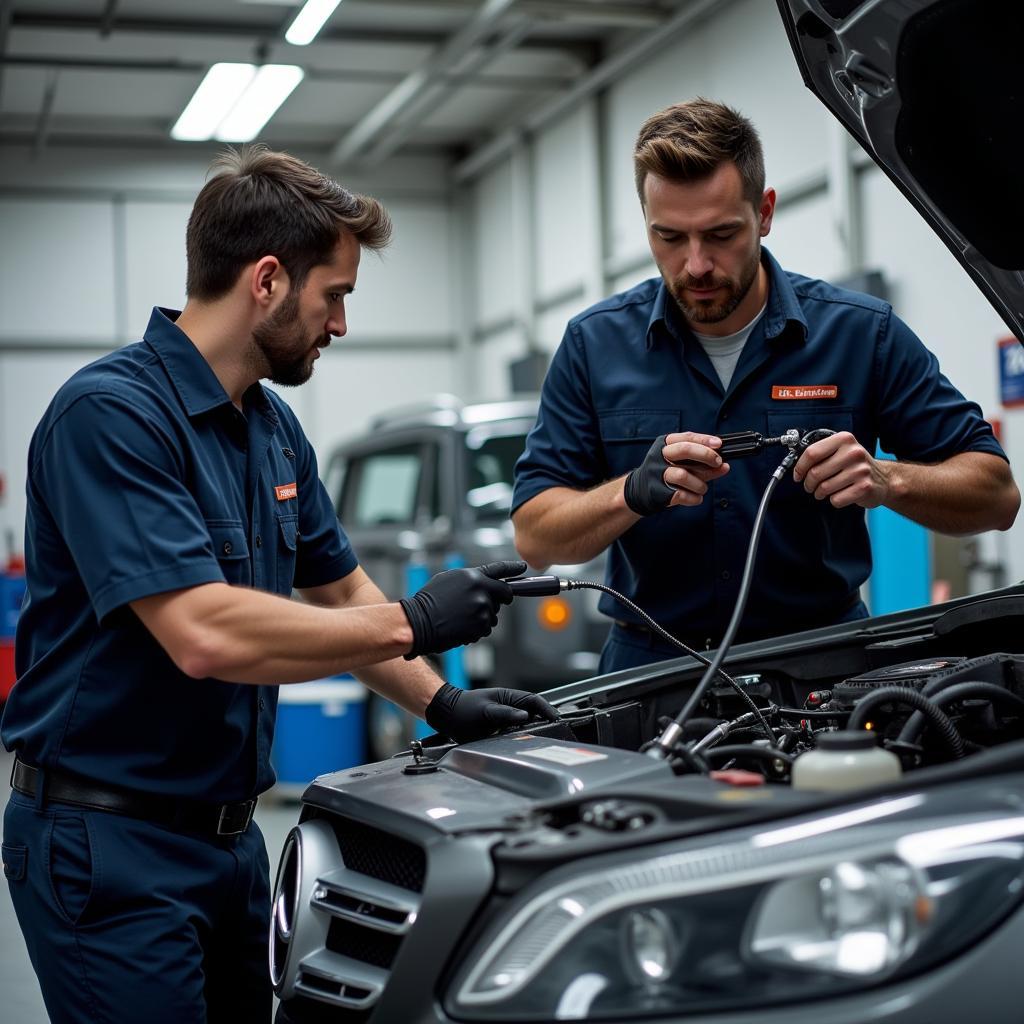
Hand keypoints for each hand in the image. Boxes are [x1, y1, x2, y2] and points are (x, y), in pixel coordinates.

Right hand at [400, 560, 524, 658]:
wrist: (419, 622)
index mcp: (473, 576)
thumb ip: (470, 580)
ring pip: (493, 614)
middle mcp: (481, 590)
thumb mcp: (448, 580)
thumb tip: (482, 583)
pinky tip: (460, 627)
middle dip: (497, 600)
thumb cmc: (429, 601)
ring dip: (483, 616)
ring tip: (461, 617)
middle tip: (481, 605)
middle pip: (503, 595)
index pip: (499, 570)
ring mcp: (482, 609)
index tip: (523, 567)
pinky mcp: (480, 626)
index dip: (513, 568)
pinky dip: (476, 629)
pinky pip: (485, 628)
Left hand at [425, 682, 560, 742]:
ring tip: (545, 739)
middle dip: (545, 720)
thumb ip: (505, 713)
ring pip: (526, 723)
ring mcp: (505, 717)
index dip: (547, 709)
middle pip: (534, 712)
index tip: (556, 719)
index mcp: (508, 697)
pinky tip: (527, 744)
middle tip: (556, 731)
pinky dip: (523, 736)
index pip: (534, 700)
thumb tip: (525, 716)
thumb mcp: (485, 712)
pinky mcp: (500, 728)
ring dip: (535, 729)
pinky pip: (517, 732)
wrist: (446, 715)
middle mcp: (509, 706)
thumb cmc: (462, 710)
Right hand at [624, 433, 728, 514]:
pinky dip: (694, 498)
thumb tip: (725, 466)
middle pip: (684, 450)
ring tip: (703, 488)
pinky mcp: (657, 491)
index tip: (719, 445)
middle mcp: (659, 456)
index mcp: (665, 444)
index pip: (687, 437)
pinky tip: (696, 498)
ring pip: (683, 475)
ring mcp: (657, 473)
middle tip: (717, 462)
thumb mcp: (684, 464)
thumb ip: (704, 464)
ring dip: (700, 484)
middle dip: (705, 455)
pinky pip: (681, 494)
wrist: (640, 491)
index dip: (705, 440)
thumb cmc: (667, 473)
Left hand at [792, 431, 889, 508]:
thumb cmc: (855, 465)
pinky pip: (836, 499)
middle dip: (808, 484)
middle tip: (810, 486)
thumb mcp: (840, 451)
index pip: (812, 453)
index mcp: (844, 439)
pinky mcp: (865, 487)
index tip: (798, 475)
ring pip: (824, 488)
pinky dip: (834, 500)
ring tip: (824, 491)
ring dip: (820, 493)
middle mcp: (853, 452)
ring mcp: (861, 470)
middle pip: (815, 473)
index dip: (800, 467)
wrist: (883, 479)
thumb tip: (796, 467)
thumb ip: (820, 454)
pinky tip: (840, 495)